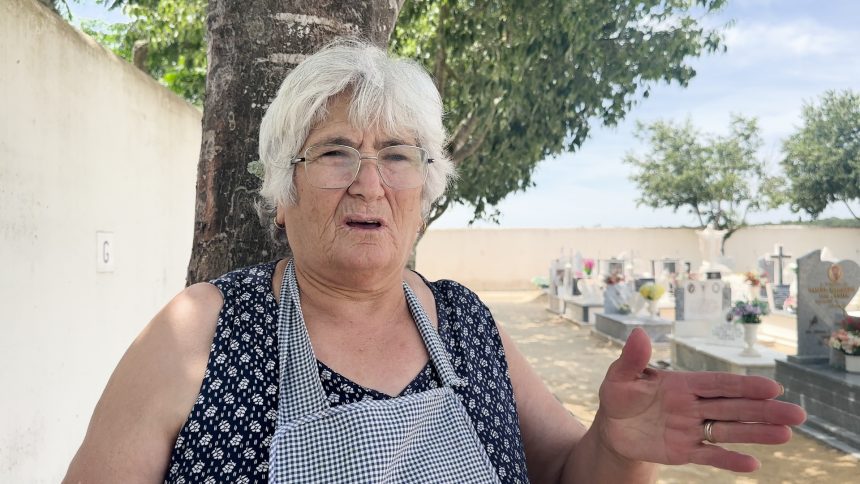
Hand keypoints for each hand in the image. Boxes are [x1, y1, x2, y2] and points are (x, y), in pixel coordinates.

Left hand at [595, 328, 806, 471]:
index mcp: (682, 384)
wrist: (612, 429)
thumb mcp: (619, 377)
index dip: (744, 386)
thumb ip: (632, 359)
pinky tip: (752, 464)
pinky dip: (729, 461)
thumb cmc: (619, 397)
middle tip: (798, 414)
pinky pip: (709, 456)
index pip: (718, 384)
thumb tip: (639, 333)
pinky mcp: (684, 451)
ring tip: (786, 435)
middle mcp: (693, 406)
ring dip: (756, 434)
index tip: (773, 387)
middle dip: (765, 411)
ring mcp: (692, 429)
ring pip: (729, 431)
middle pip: (733, 407)